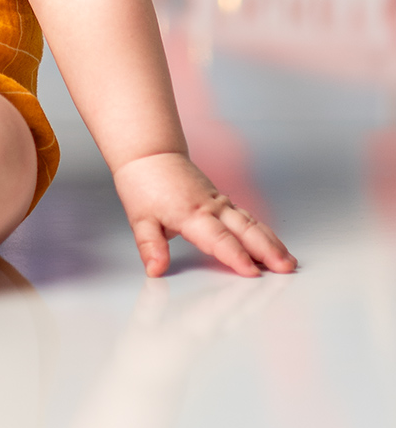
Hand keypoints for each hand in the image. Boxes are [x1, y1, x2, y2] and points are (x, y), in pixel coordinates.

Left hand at [113, 151, 295, 278]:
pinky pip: (247, 217)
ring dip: (271, 242)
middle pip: (244, 230)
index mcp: (191, 214)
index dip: (235, 256)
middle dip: (267, 250)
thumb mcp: (139, 218)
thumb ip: (150, 245)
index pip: (218, 239)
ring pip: (251, 223)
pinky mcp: (222, 202)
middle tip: (285, 268)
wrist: (150, 155)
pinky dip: (264, 232)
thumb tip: (155, 269)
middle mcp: (211, 208)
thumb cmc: (144, 185)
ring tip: (289, 261)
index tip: (252, 272)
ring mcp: (219, 203)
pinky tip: (275, 246)